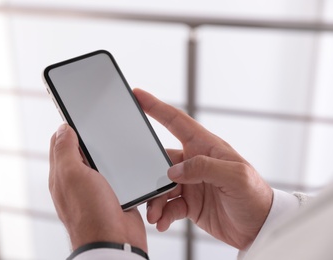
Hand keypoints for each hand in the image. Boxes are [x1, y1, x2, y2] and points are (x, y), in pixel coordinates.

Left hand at [49, 124, 146, 251]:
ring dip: (109, 154)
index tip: (80, 116)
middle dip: (92, 139)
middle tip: (102, 127)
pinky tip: (128, 164)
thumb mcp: (73, 175)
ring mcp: (96, 189)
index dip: (69, 128)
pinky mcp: (115, 195)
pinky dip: (122, 169)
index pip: (60, 144)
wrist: (116, 242)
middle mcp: (77, 182)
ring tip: (116, 145)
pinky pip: (118, 176)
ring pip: (102, 163)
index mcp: (62, 176)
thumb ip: (66, 150)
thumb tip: (62, 129)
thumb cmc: (92, 213)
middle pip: (82, 152)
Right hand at [133, 89, 272, 249]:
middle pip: (161, 160)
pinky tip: (162, 222)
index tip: (138, 95)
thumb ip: (205, 168)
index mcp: (206, 147)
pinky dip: (162, 214)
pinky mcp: (190, 202)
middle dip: (148, 174)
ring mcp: (191, 183)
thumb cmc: (255, 196)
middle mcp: (196, 162)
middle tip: (142, 187)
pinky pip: (168, 205)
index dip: (156, 107)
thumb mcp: (236, 177)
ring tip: (154, 214)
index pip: (176, 121)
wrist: (260, 228)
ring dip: (154, 200)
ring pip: (161, 186)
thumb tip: (174, 170)